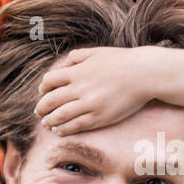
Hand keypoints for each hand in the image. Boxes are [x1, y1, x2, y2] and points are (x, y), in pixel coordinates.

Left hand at [34, 46, 156, 133]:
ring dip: (50, 121)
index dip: (43, 87)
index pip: (50, 81)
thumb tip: (63, 65)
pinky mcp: (100, 117)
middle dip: (41, 108)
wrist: (144, 74)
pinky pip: (76, 126)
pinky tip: (59, 131)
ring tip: (46, 124)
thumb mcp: (97, 52)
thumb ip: (77, 57)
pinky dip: (64, 129)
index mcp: (77, 72)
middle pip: (51, 100)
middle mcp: (80, 88)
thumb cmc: (122, 61)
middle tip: (39, 112)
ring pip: (61, 116)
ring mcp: (89, 104)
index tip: (42, 92)